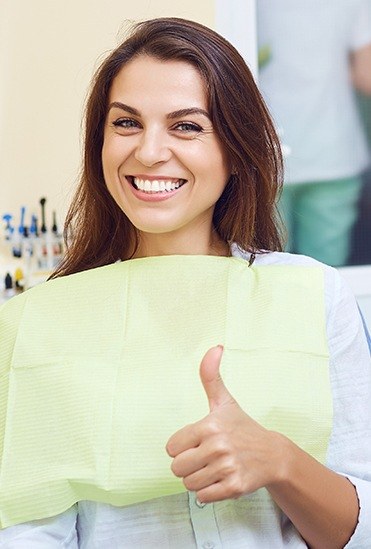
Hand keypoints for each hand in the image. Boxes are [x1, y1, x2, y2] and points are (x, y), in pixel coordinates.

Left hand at [166, 346, 286, 502]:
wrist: (273, 455)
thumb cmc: (242, 427)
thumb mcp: (225, 401)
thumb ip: (211, 376)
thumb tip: (215, 347)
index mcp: (209, 425)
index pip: (172, 447)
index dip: (182, 447)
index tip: (198, 442)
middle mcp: (217, 446)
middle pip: (177, 469)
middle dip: (188, 466)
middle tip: (205, 458)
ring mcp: (227, 468)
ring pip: (189, 484)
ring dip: (199, 479)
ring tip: (215, 468)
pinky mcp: (234, 487)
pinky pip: (203, 497)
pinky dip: (209, 492)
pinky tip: (222, 479)